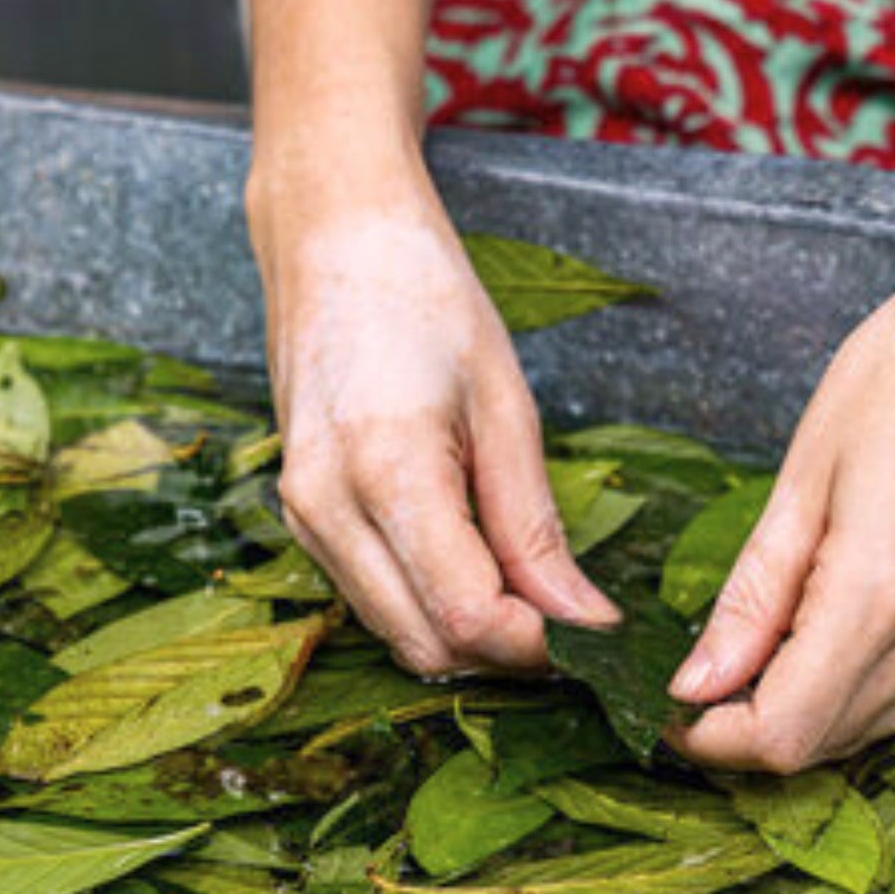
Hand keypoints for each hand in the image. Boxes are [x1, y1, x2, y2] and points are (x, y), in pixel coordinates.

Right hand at [251, 182, 615, 677]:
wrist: (332, 241)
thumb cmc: (426, 300)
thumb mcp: (505, 407)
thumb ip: (534, 527)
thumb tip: (579, 620)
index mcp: (386, 470)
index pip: (467, 616)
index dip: (538, 645)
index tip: (592, 632)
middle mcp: (327, 510)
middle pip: (428, 646)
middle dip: (507, 653)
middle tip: (571, 621)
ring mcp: (303, 520)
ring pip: (397, 635)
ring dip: (470, 637)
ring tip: (531, 594)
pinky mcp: (302, 519)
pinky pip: (374, 600)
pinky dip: (431, 607)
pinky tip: (478, 570)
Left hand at [669, 229, 894, 770]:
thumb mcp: (799, 480)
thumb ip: (751, 600)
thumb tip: (696, 684)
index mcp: (879, 594)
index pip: (784, 733)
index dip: (714, 738)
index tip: (673, 708)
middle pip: (822, 743)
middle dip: (748, 729)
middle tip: (703, 676)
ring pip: (866, 729)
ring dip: (800, 712)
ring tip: (760, 646)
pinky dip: (851, 690)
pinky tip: (821, 635)